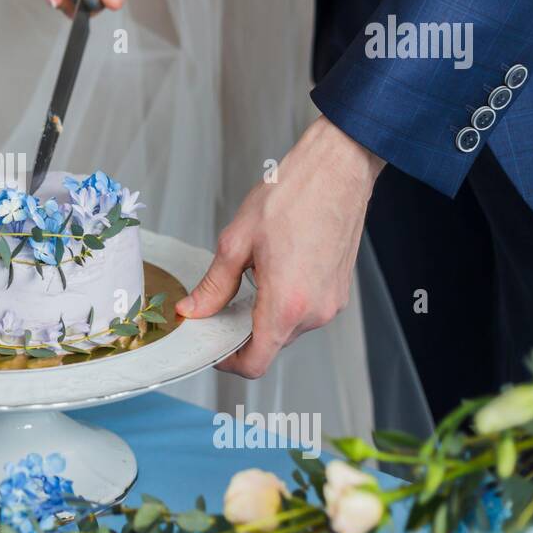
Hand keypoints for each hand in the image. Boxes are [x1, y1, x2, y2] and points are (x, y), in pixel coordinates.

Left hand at [176, 117, 384, 378]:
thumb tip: (194, 310)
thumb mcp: (237, 242)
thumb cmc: (292, 196)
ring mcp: (331, 304)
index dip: (227, 362)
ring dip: (263, 314)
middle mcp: (314, 313)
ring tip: (251, 277)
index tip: (210, 345)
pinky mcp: (339, 292)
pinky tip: (273, 270)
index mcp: (286, 305)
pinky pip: (305, 311)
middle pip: (270, 345)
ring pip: (287, 328)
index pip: (255, 363)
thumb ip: (214, 285)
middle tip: (219, 304)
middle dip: (241, 332)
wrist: (337, 170)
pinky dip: (284, 302)